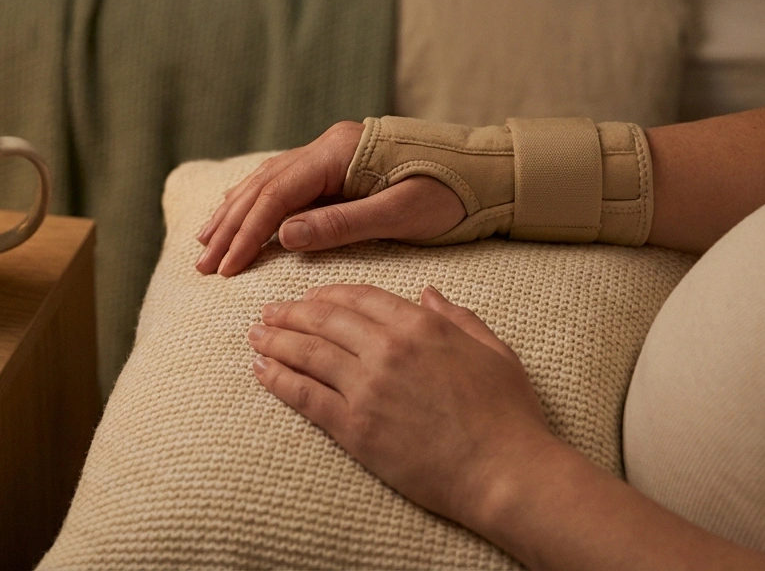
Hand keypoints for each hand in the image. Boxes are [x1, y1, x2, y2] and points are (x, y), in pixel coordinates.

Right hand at [197, 122, 465, 275]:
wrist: (488, 169)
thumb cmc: (452, 193)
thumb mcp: (401, 214)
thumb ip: (341, 223)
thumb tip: (283, 235)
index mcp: (339, 154)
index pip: (277, 196)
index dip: (246, 234)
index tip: (225, 268)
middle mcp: (328, 146)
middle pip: (264, 187)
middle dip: (230, 226)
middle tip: (202, 265)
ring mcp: (332, 152)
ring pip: (269, 181)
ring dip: (236, 212)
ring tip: (206, 241)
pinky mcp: (339, 163)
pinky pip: (285, 180)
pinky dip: (257, 199)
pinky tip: (240, 210)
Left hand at [246, 284, 563, 528]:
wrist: (504, 472)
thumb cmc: (508, 415)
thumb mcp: (493, 351)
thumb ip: (458, 318)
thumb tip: (428, 293)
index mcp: (421, 326)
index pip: (359, 296)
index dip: (327, 293)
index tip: (309, 296)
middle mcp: (388, 349)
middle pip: (324, 318)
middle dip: (291, 311)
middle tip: (269, 311)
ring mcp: (367, 388)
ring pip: (307, 352)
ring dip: (275, 340)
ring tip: (256, 335)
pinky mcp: (355, 428)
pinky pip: (304, 395)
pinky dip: (277, 378)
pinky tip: (262, 370)